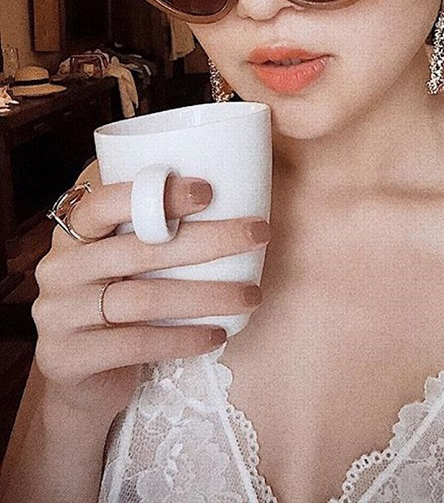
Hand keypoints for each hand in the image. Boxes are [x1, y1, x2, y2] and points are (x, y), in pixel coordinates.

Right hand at [32, 171, 269, 422]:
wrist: (76, 377)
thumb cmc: (117, 302)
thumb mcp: (123, 263)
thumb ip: (151, 233)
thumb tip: (231, 195)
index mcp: (75, 233)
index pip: (105, 203)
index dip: (154, 195)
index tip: (208, 191)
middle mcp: (61, 268)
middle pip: (139, 249)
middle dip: (207, 240)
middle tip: (259, 234)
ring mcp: (59, 314)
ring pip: (143, 299)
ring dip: (206, 295)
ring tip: (251, 295)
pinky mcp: (68, 358)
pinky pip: (135, 345)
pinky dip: (183, 339)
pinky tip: (218, 335)